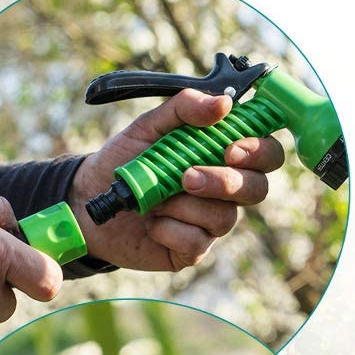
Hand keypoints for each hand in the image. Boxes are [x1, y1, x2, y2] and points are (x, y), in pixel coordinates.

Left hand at [70, 89, 285, 271]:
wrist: (88, 202)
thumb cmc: (123, 162)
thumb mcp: (149, 126)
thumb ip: (184, 108)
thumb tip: (223, 104)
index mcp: (223, 156)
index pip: (266, 154)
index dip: (260, 151)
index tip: (231, 147)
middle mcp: (224, 190)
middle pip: (257, 189)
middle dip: (227, 182)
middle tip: (187, 177)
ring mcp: (208, 222)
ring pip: (225, 217)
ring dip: (188, 206)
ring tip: (158, 199)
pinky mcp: (189, 250)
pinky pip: (198, 242)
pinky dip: (171, 230)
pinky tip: (152, 224)